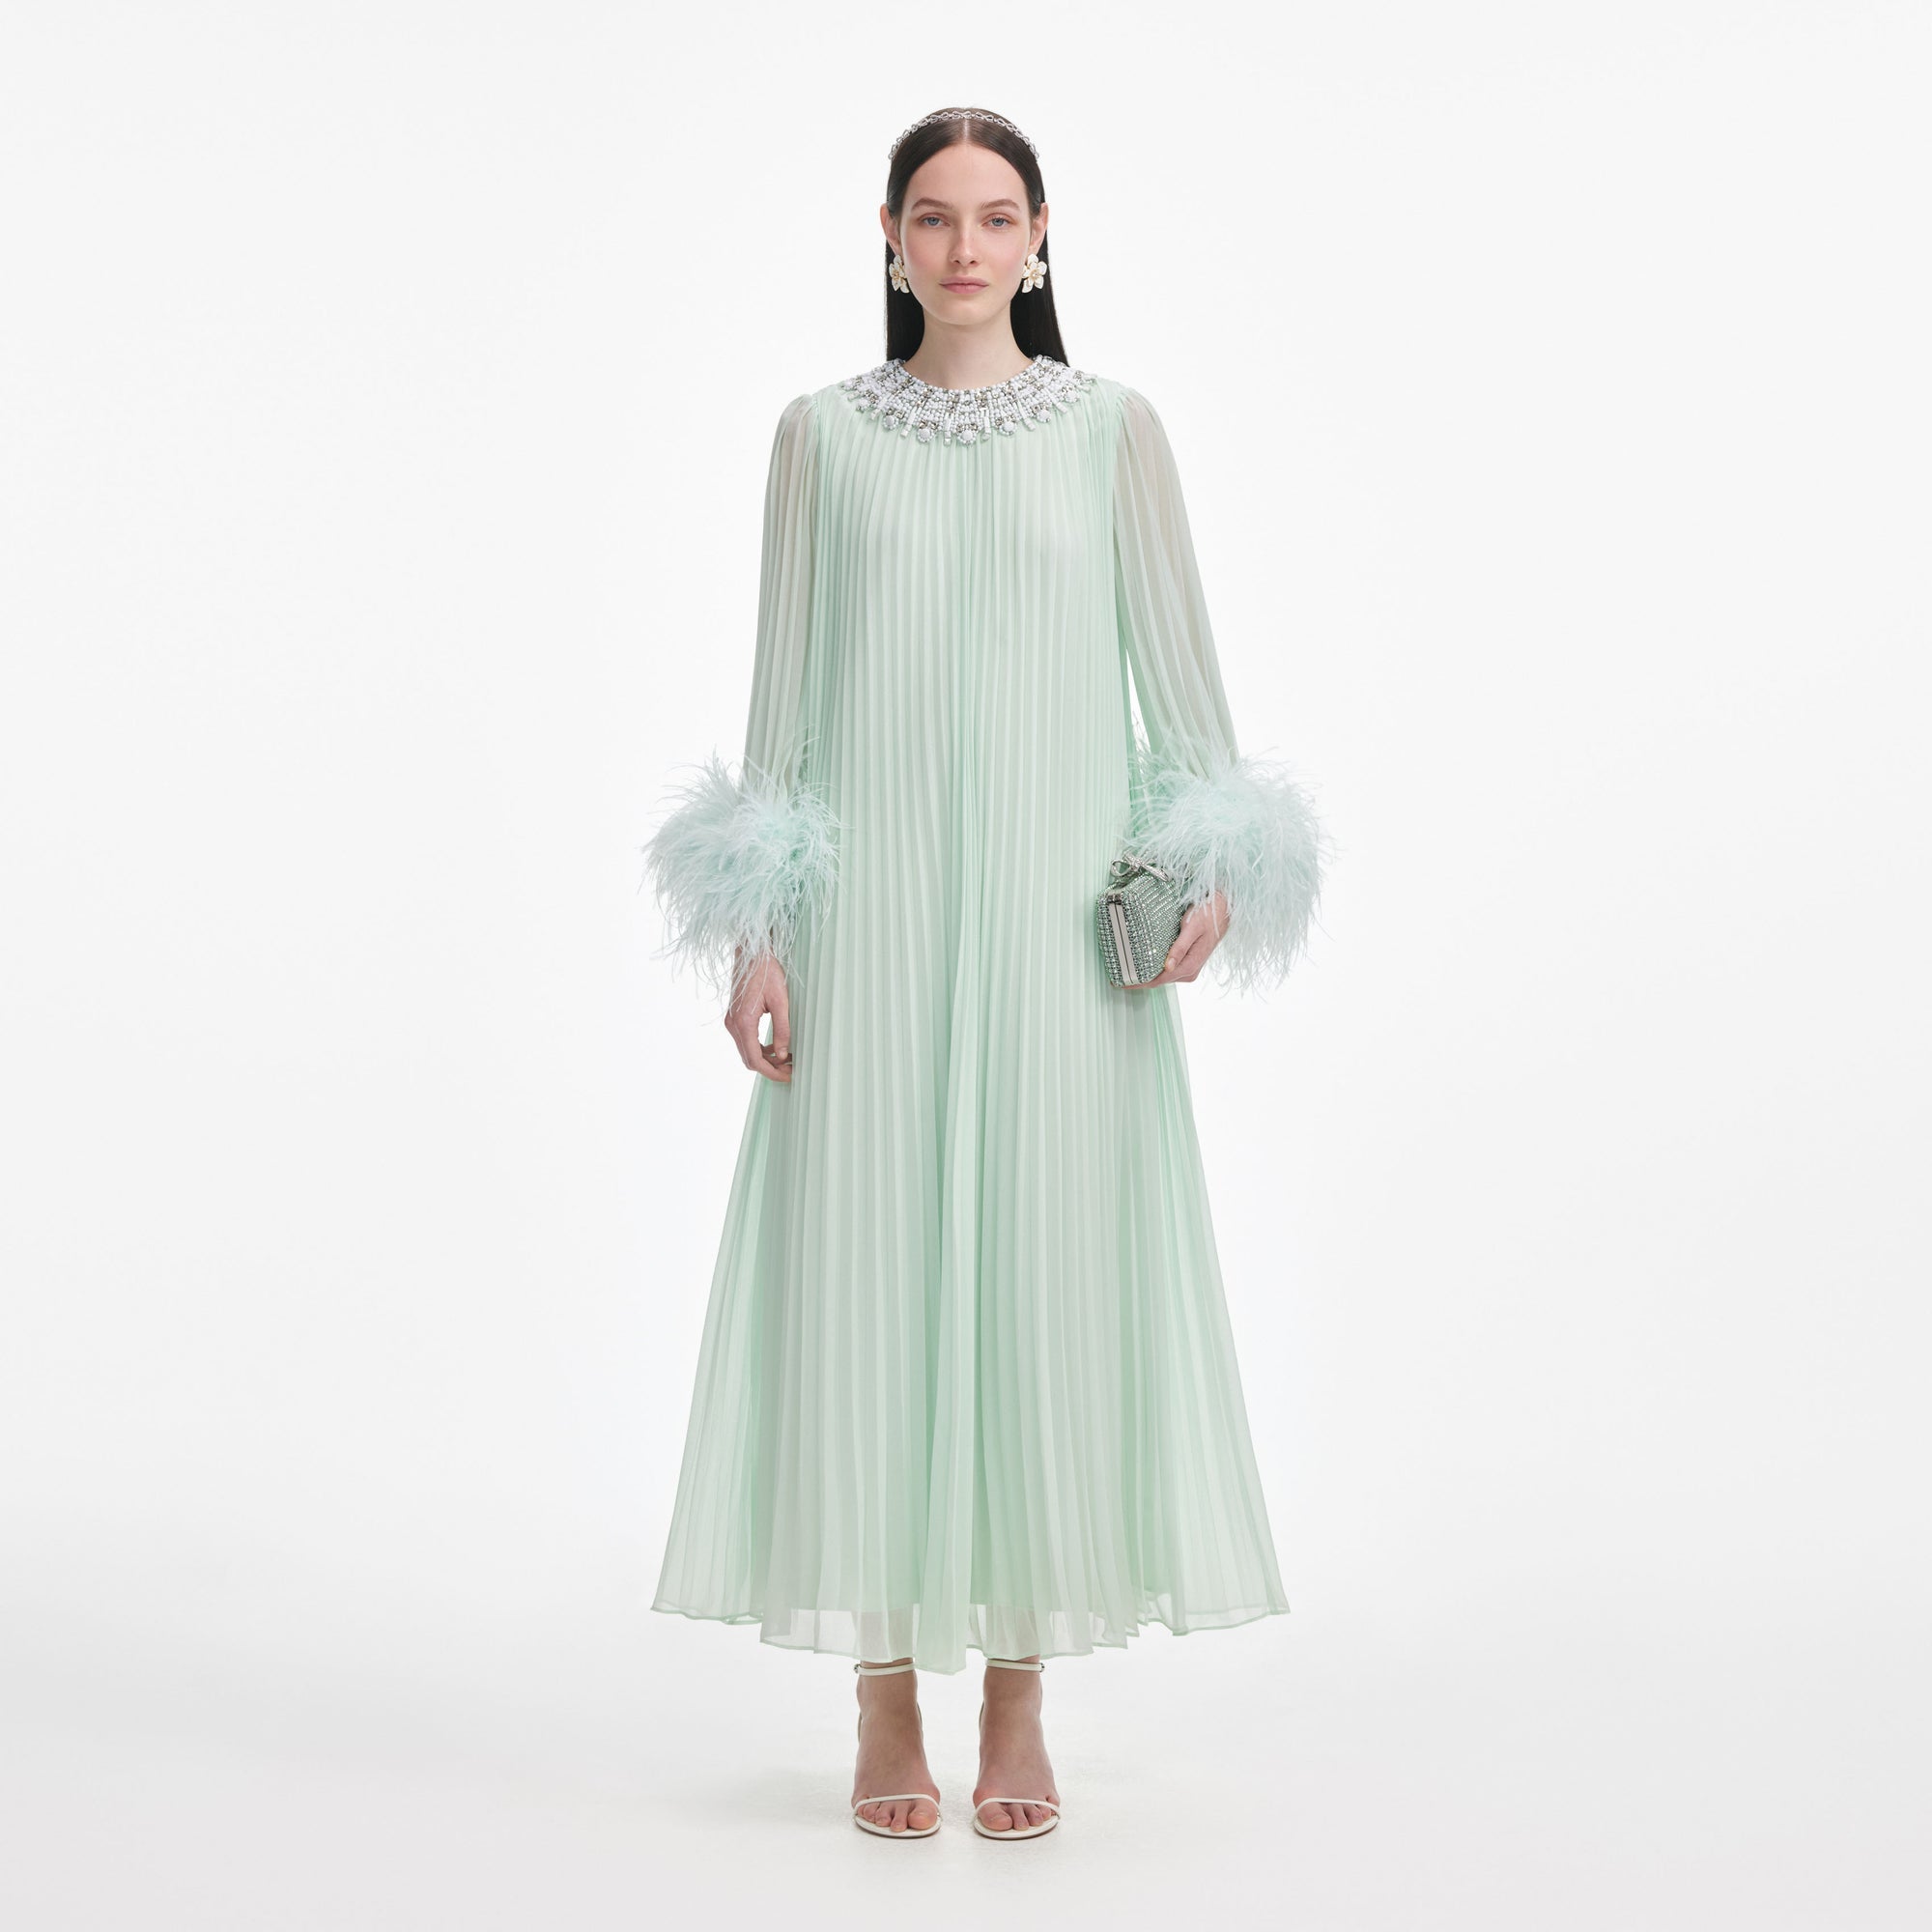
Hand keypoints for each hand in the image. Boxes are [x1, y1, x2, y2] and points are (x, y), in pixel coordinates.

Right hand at [726, 945, 793, 1081]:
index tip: (788, 1076)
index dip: (772, 1072)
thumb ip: (782, 1030)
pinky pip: (745, 1040)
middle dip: (769, 1068)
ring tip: (787, 1059)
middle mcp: (733, 1024)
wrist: (751, 951)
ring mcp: (731, 1021)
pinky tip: (776, 1045)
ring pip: (746, 1051)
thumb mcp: (781, 1001)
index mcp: (743, 1022)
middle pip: (749, 1059)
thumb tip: (783, 1055)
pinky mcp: (734, 1017)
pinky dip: (760, 1048)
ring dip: (765, 1059)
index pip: (755, 1060)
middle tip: (791, 1070)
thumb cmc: (767, 971)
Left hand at [1127, 890, 1229, 989]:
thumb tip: (1167, 967)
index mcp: (1190, 965)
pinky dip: (1153, 968)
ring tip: (1125, 969)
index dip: (1139, 983)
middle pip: (1159, 981)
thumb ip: (1180, 947)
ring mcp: (1188, 968)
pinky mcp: (1186, 962)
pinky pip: (1167, 970)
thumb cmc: (1208, 915)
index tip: (1121, 982)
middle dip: (1139, 980)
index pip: (1159, 980)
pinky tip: (1141, 963)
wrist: (1223, 910)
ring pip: (1162, 976)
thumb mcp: (1192, 927)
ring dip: (1145, 974)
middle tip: (1117, 975)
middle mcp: (1189, 971)